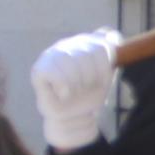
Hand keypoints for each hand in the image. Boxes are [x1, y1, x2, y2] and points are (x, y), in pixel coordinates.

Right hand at [32, 30, 121, 152]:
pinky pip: (55, 72)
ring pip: (73, 60)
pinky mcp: (40, 69)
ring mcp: (53, 55)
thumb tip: (114, 36)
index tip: (102, 80)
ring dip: (79, 82)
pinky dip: (64, 86)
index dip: (106, 63)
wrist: (74, 118)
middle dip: (93, 76)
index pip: (102, 43)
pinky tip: (64, 93)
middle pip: (91, 51)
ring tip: (75, 91)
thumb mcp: (106, 74)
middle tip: (86, 88)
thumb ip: (109, 54)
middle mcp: (69, 45)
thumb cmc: (89, 96)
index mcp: (86, 43)